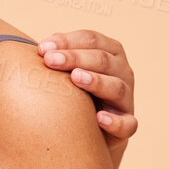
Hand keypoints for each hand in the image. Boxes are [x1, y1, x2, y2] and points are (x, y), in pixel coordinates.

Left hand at [37, 31, 135, 168]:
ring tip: (75, 78)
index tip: (42, 48)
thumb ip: (58, 55)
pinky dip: (115, 121)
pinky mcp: (127, 125)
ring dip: (96, 81)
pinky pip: (127, 124)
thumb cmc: (75, 89)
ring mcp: (126, 99)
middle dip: (75, 57)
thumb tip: (41, 48)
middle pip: (103, 60)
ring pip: (116, 87)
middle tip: (50, 60)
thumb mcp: (68, 68)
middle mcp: (122, 73)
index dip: (67, 41)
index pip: (92, 40)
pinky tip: (99, 118)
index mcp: (110, 53)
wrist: (91, 128)